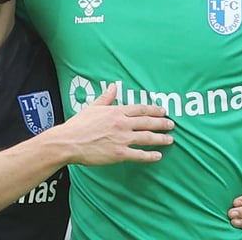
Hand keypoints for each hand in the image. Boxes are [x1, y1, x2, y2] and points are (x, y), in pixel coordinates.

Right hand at [53, 84, 173, 164]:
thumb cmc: (78, 125)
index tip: (163, 111)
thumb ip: (106, 97)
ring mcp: (122, 139)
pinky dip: (150, 156)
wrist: (69, 142)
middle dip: (162, 123)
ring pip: (147, 138)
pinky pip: (139, 154)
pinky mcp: (119, 153)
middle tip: (172, 124)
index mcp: (116, 111)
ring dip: (160, 139)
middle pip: (148, 122)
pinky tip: (158, 156)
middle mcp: (122, 124)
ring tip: (170, 139)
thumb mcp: (93, 107)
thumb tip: (114, 86)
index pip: (141, 109)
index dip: (154, 110)